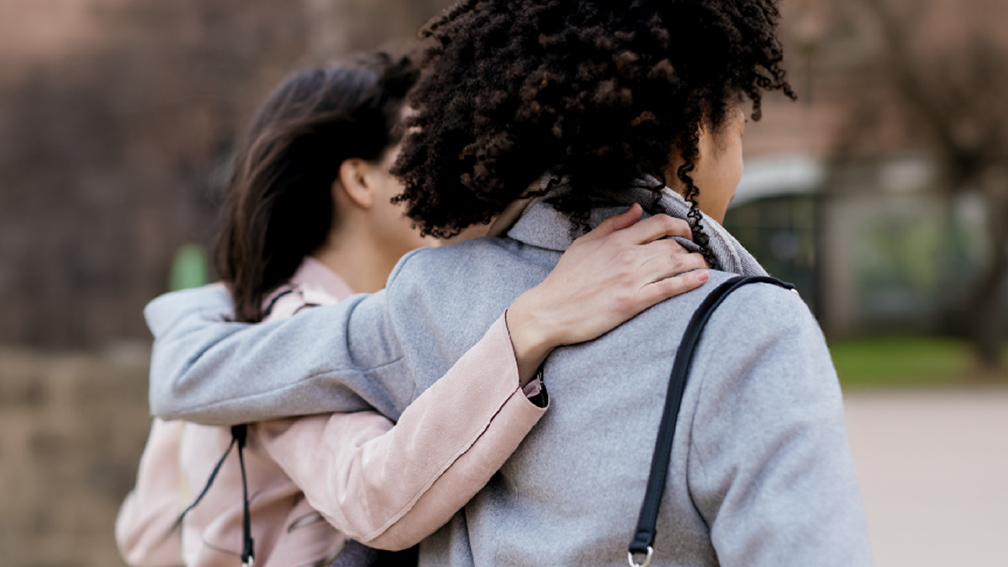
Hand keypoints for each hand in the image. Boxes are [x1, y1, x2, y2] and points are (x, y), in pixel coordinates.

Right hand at [506, 204, 708, 383]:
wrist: (549, 311)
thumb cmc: (565, 280)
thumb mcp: (584, 244)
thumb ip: (612, 225)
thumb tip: (636, 210)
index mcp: (616, 239)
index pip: (658, 224)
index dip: (680, 226)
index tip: (688, 233)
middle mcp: (627, 255)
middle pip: (673, 244)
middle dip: (692, 248)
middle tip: (700, 254)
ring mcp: (631, 278)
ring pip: (676, 264)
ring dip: (697, 263)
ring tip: (705, 266)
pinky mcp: (632, 301)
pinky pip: (668, 288)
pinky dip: (689, 282)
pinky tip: (703, 279)